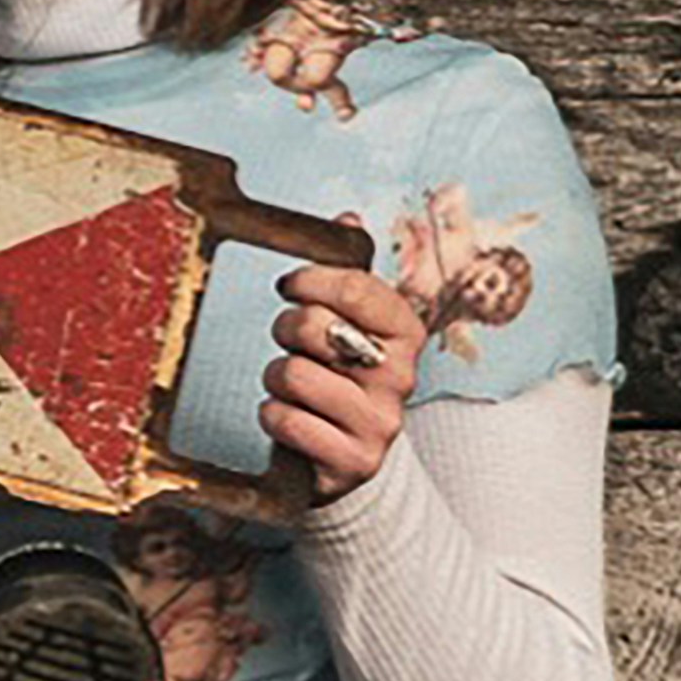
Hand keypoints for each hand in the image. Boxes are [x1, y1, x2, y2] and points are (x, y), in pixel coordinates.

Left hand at [264, 255, 422, 503]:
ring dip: (276, 379)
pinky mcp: (354, 462)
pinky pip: (287, 422)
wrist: (348, 459)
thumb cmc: (343, 380)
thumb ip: (349, 274)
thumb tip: (348, 218)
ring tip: (290, 386)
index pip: (355, 287)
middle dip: (286, 329)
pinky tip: (287, 418)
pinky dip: (273, 416)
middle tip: (289, 342)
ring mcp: (381, 422)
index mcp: (406, 332)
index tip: (289, 285)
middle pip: (318, 326)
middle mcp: (402, 376)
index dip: (310, 279)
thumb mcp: (352, 326)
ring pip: (295, 375)